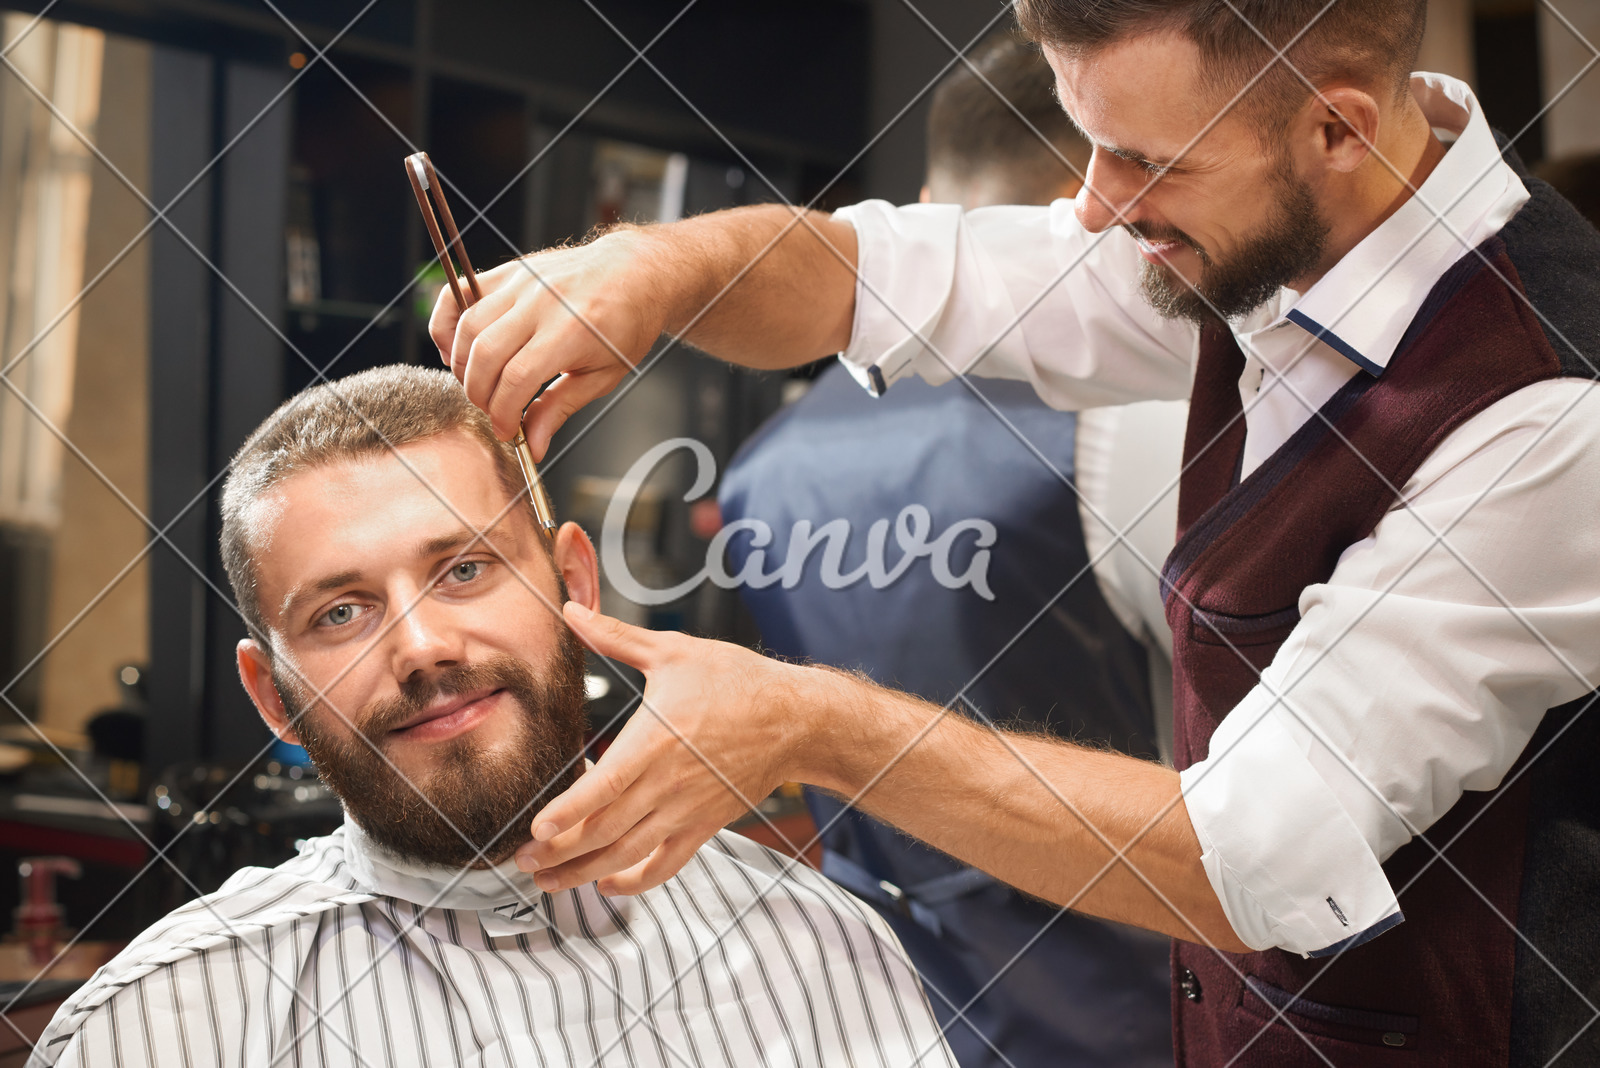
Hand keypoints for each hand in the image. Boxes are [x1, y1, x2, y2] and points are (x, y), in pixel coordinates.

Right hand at [428, 231, 667, 451]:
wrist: (635, 273)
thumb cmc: (625, 322)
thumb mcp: (603, 375)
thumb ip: (560, 408)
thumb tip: (534, 445)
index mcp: (570, 330)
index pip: (517, 379)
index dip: (503, 413)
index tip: (507, 431)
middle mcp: (541, 302)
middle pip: (485, 356)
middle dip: (480, 394)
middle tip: (493, 410)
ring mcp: (521, 282)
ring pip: (468, 327)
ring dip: (463, 365)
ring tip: (480, 384)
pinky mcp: (508, 272)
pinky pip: (458, 293)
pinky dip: (446, 323)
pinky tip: (455, 348)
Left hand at [517, 601, 811, 894]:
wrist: (795, 719)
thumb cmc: (737, 681)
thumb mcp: (675, 651)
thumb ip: (617, 637)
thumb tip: (572, 612)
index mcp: (657, 741)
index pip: (606, 787)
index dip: (569, 813)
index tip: (537, 829)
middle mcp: (669, 784)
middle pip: (606, 830)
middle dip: (559, 852)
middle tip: (523, 860)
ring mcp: (687, 810)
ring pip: (628, 854)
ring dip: (583, 872)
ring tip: (548, 881)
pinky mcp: (704, 825)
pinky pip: (666, 865)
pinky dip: (635, 881)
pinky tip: (607, 882)